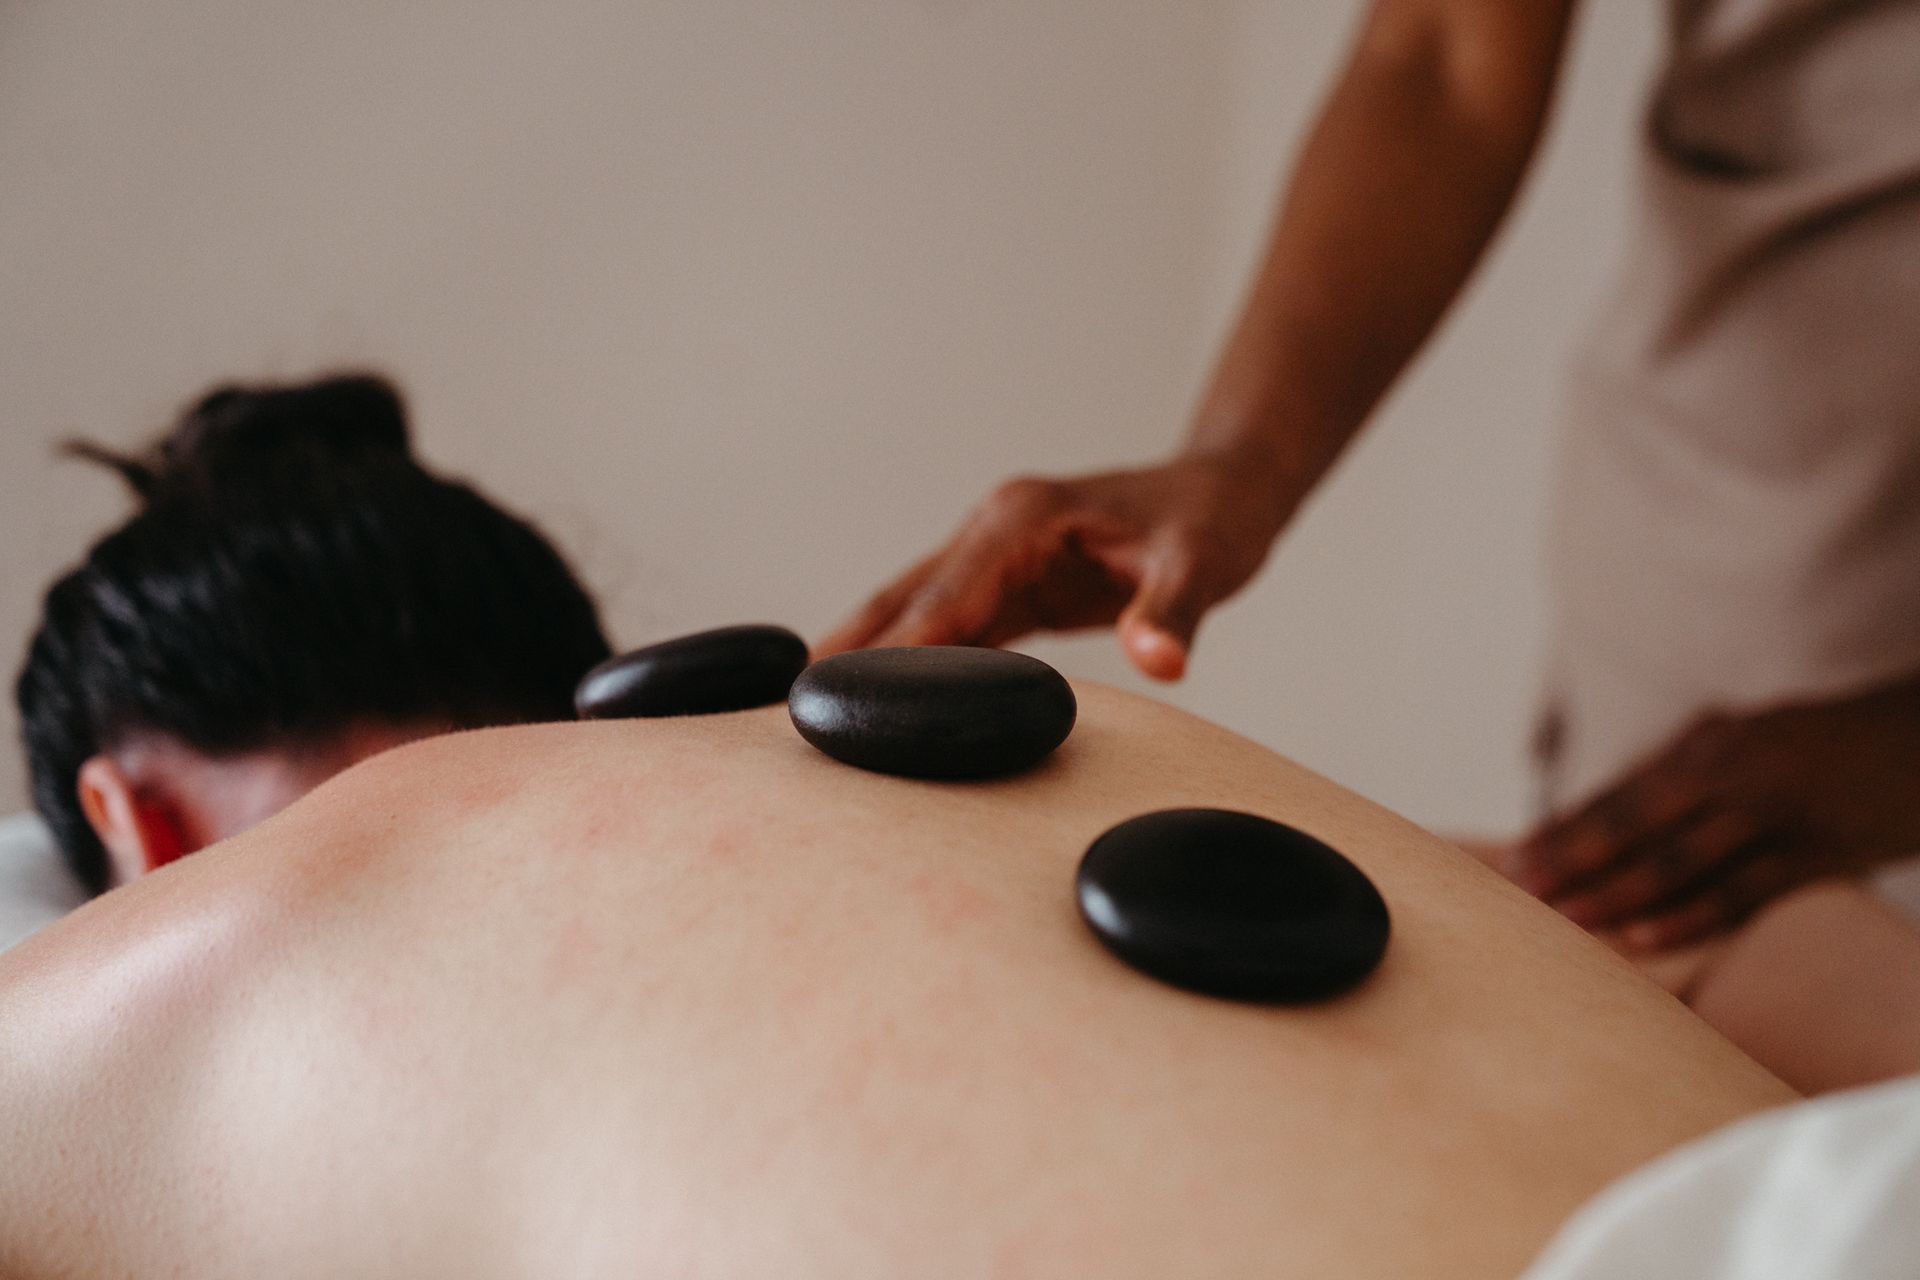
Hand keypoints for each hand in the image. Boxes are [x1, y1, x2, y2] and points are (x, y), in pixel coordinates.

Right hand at [817, 449, 1293, 680]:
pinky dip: (910, 664)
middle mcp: (995, 529)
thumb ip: (1174, 612)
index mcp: (1023, 517)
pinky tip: (877, 705)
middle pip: (904, 597)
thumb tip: (1162, 661)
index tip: (846, 691)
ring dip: (863, 657)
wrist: (1225, 493)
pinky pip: (947, 629)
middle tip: (790, 711)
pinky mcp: (1008, 585)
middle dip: (848, 650)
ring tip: (806, 716)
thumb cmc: (1213, 520)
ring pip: (912, 611)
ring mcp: (996, 556)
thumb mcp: (1203, 562)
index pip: (946, 592)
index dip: (897, 646)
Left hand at [1513, 673, 1919, 950]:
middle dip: (1573, 863)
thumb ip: (1678, 773)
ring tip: (1565, 922)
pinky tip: (1641, 938)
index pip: (1619, 794)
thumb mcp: (1742, 736)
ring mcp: (1775, 817)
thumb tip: (1602, 814)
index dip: (1564, 830)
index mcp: (1707, 743)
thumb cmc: (1816, 743)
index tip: (1515, 860)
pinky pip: (1740, 895)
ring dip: (1615, 896)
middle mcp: (1734, 774)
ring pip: (1679, 865)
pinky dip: (1687, 919)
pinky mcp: (1816, 856)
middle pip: (1636, 828)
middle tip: (1520, 895)